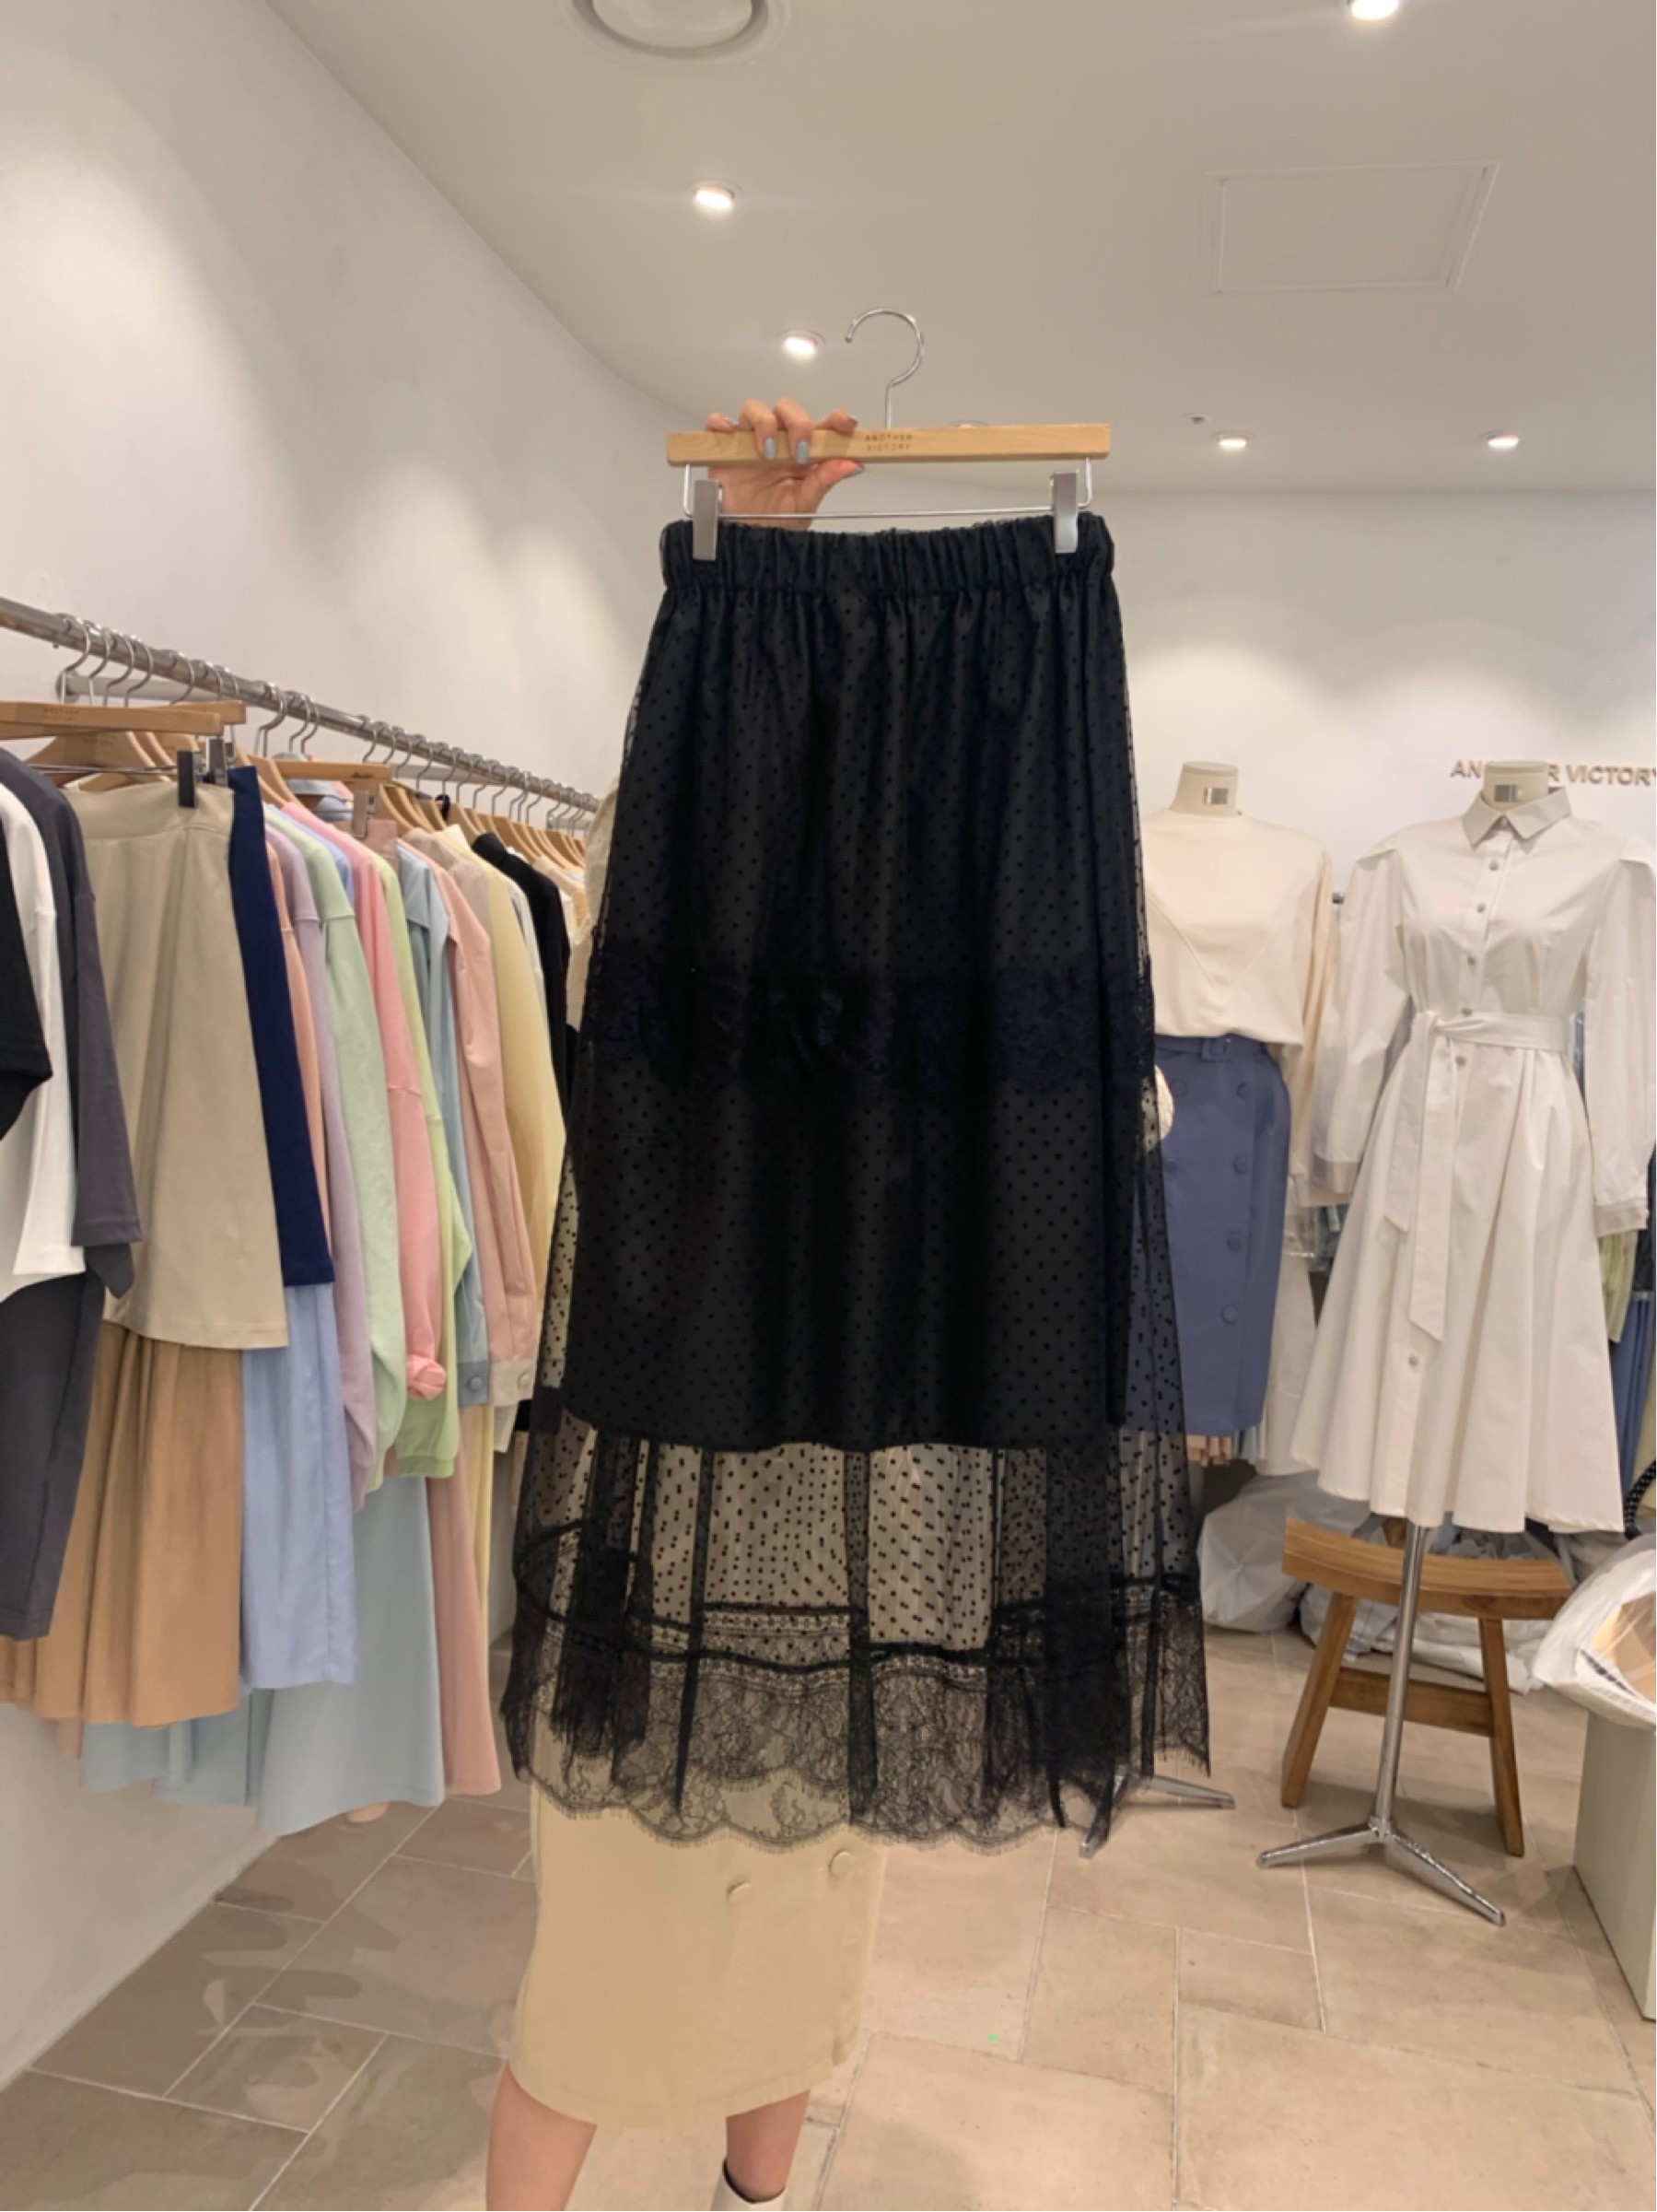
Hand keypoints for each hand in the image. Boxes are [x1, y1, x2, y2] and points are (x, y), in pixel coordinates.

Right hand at [706, 399, 861, 524]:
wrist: (748, 536)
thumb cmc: (777, 519)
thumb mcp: (805, 504)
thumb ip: (825, 481)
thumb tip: (852, 464)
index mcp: (803, 451)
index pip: (821, 425)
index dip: (835, 419)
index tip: (845, 424)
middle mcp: (778, 440)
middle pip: (787, 409)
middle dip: (797, 424)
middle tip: (799, 453)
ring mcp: (751, 441)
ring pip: (755, 409)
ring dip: (764, 424)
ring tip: (768, 454)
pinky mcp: (726, 447)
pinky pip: (719, 423)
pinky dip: (721, 421)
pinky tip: (729, 431)